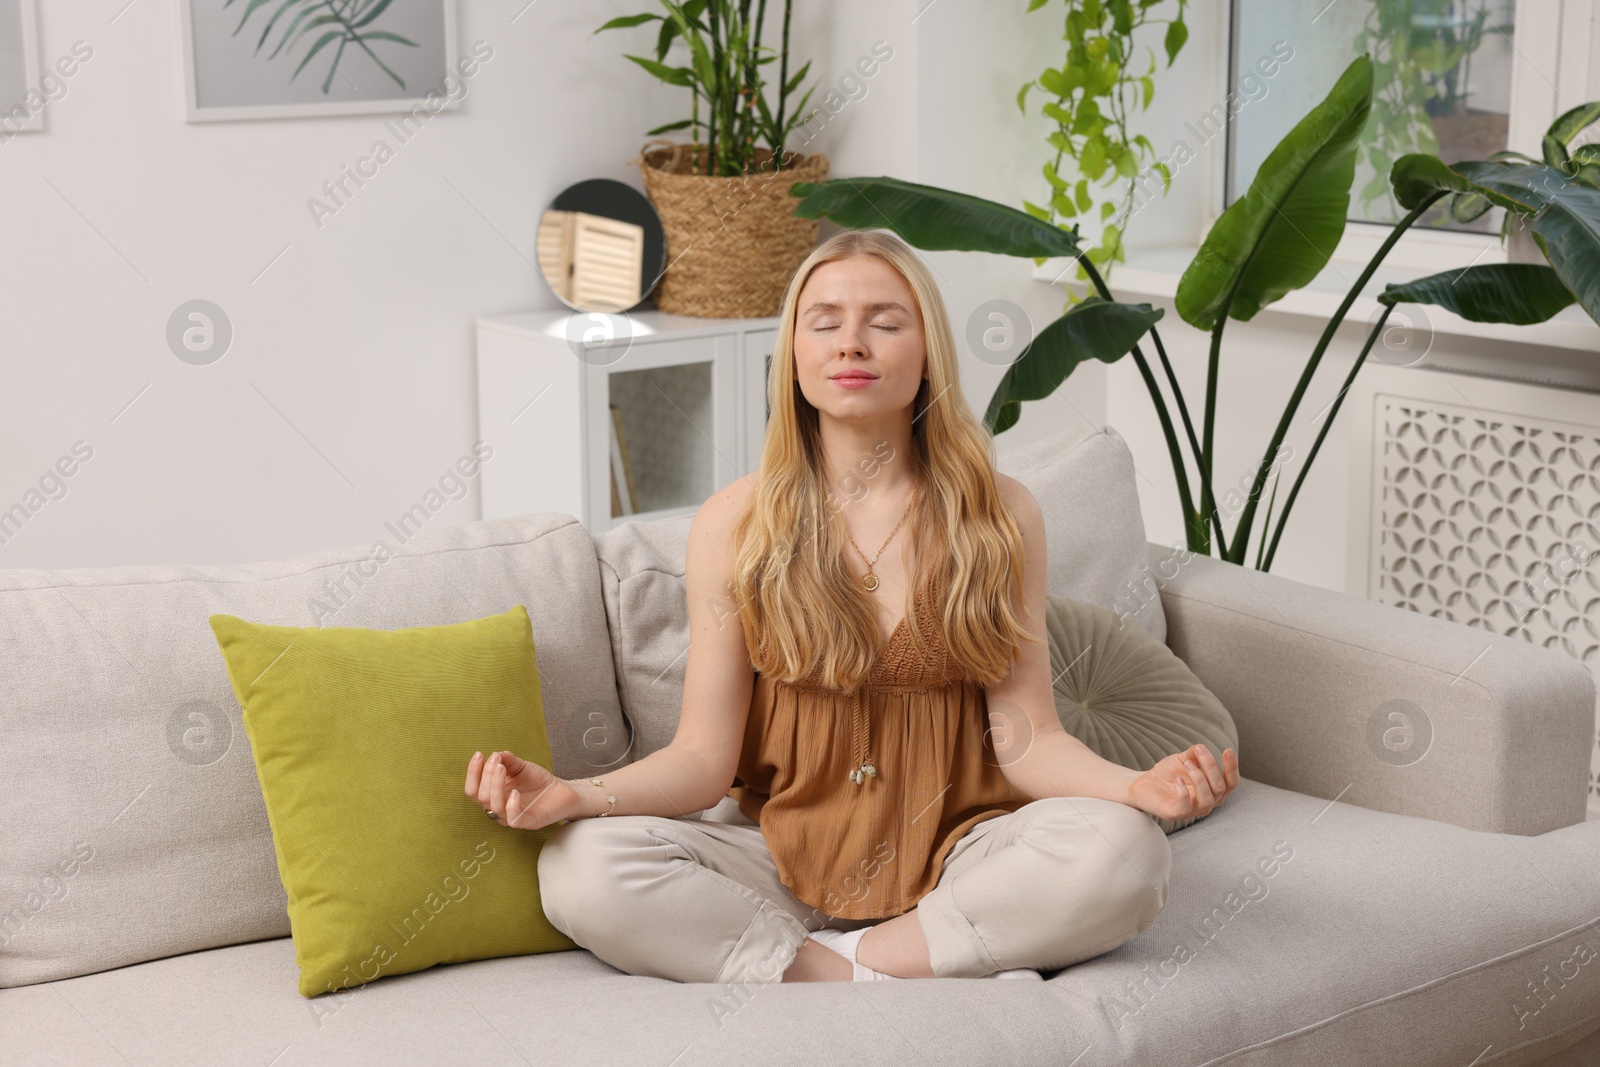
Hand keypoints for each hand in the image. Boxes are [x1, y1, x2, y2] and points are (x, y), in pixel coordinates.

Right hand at [464, 750, 582, 830]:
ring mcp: (512, 817)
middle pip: (481, 797)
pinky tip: (515, 792)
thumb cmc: (537, 780)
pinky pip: (514, 820)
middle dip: (486, 776)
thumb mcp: (520, 766)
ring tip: (502, 768)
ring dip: (495, 785)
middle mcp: (499, 808)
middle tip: (496, 761)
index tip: (479, 754)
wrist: (561, 790)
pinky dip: (511, 806)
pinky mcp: (529, 822)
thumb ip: (507, 760)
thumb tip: (495, 754)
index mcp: (493, 796)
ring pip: (494, 807)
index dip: (472, 773)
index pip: (472, 790)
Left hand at [1125, 744, 1238, 822]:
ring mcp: (1193, 811)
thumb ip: (1195, 754)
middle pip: (1220, 787)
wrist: (1145, 782)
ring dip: (1199, 778)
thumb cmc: (1169, 772)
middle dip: (1211, 767)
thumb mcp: (1184, 759)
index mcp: (1213, 789)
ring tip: (1186, 764)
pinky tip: (1177, 780)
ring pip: (1207, 799)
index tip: (1227, 750)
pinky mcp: (1176, 814)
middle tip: (1197, 751)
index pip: (1232, 782)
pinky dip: (1183, 792)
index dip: (1232, 768)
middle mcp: (1207, 802)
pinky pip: (1186, 807)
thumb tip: (1202, 748)